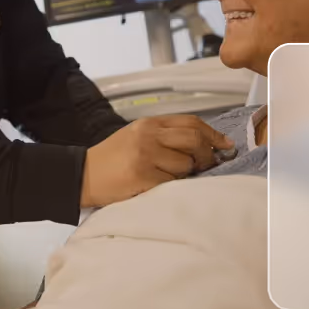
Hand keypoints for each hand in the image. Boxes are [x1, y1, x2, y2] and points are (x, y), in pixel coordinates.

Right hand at [80, 115, 233, 207]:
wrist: (82, 175)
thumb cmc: (112, 159)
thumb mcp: (137, 137)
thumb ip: (165, 137)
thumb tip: (203, 146)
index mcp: (149, 123)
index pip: (191, 122)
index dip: (213, 134)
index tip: (225, 145)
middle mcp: (148, 136)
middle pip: (194, 139)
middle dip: (206, 154)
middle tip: (206, 165)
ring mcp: (145, 155)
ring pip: (186, 163)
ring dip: (187, 173)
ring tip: (173, 177)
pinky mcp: (142, 176)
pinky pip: (172, 182)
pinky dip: (173, 186)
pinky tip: (160, 186)